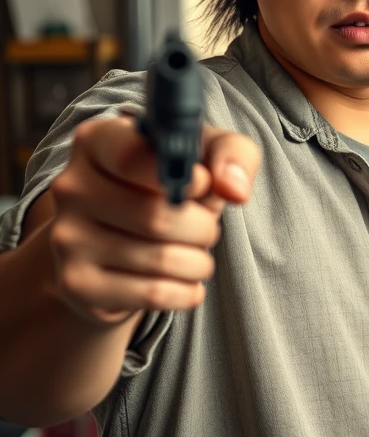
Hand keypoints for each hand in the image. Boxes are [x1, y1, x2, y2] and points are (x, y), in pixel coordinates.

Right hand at [47, 115, 260, 325]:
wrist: (124, 239)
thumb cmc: (172, 185)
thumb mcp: (208, 153)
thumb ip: (232, 154)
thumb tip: (233, 188)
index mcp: (97, 141)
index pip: (133, 156)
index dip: (181, 176)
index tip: (204, 185)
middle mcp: (72, 187)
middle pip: (158, 216)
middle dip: (203, 227)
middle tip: (206, 227)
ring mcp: (67, 238)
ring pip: (161, 259)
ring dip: (199, 262)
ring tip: (197, 254)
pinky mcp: (76, 285)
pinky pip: (152, 295)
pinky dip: (187, 291)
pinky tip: (187, 282)